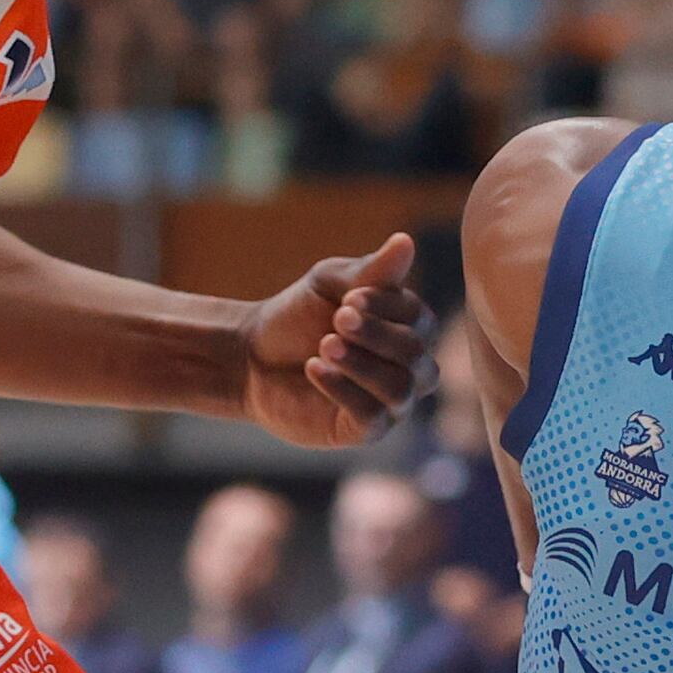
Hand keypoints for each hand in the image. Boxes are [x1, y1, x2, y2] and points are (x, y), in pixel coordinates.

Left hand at [236, 230, 428, 448]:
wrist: (252, 357)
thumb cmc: (298, 316)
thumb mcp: (330, 284)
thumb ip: (371, 271)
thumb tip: (406, 242)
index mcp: (408, 329)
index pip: (420, 319)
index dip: (387, 307)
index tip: (348, 297)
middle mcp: (408, 369)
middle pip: (416, 355)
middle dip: (376, 334)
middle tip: (337, 317)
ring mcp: (389, 403)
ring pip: (400, 389)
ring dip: (361, 363)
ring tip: (324, 345)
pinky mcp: (364, 430)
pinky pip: (373, 416)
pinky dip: (343, 388)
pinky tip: (313, 369)